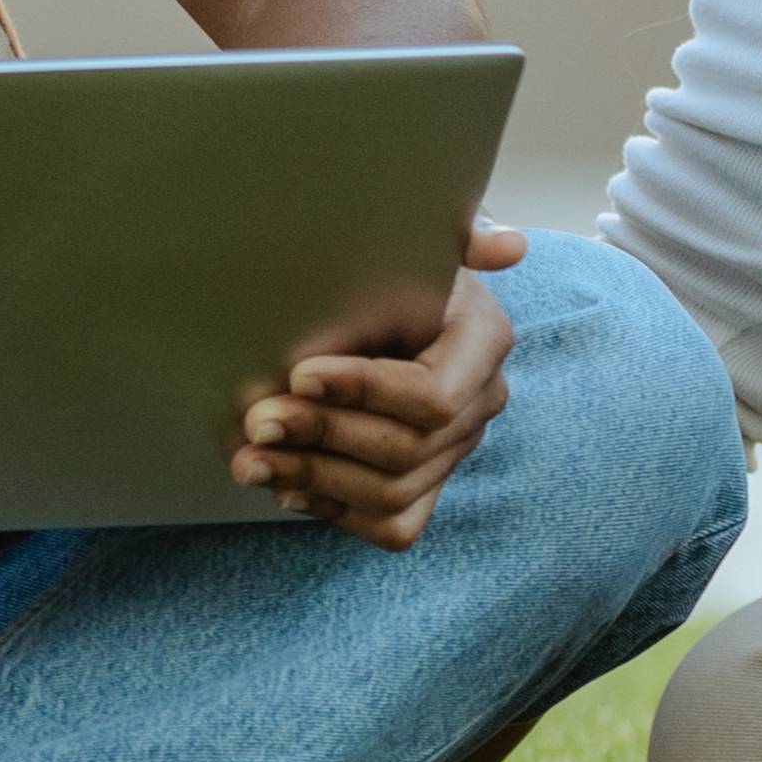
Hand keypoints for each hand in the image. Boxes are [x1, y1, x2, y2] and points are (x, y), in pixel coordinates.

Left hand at [232, 221, 525, 549]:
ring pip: (392, 495)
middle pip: (406, 450)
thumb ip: (460, 235)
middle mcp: (480, 403)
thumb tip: (510, 245)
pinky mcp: (427, 485)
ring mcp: (455, 451)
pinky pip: (392, 525)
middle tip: (257, 421)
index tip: (300, 374)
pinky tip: (286, 487)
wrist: (376, 298)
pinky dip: (334, 510)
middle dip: (323, 438)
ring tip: (251, 460)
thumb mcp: (415, 240)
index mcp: (484, 343)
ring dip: (313, 479)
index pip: (433, 397)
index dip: (365, 392)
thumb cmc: (391, 263)